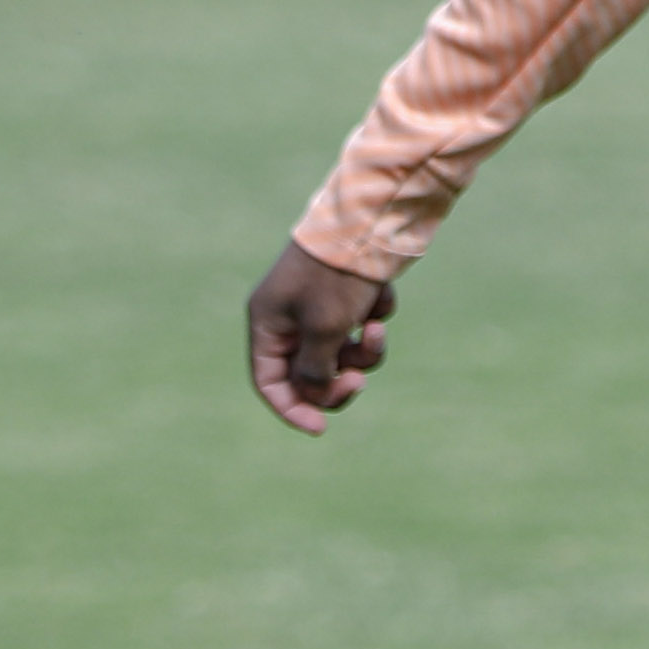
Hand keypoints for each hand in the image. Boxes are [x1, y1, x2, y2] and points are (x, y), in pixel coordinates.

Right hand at [247, 244, 391, 432]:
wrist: (373, 220)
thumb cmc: (338, 276)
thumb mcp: (324, 330)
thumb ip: (315, 371)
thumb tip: (314, 396)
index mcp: (268, 322)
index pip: (269, 381)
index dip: (291, 407)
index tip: (320, 428)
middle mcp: (289, 315)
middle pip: (309, 373)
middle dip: (337, 380)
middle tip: (359, 381)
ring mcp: (320, 304)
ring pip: (342, 351)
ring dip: (364, 349)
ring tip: (376, 328)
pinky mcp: (350, 293)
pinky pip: (362, 324)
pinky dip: (374, 317)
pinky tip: (380, 295)